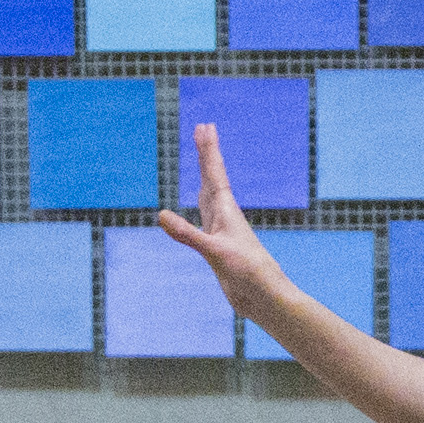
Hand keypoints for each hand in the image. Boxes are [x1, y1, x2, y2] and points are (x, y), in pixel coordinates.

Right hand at [151, 122, 279, 308]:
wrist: (263, 296)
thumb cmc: (247, 273)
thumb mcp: (214, 252)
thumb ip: (187, 234)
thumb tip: (160, 215)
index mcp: (226, 211)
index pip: (215, 173)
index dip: (209, 150)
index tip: (205, 126)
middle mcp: (224, 215)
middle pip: (212, 175)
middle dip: (206, 152)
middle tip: (203, 128)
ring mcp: (221, 228)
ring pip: (210, 192)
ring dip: (205, 173)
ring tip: (204, 157)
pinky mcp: (218, 244)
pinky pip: (205, 215)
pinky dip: (200, 203)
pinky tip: (200, 203)